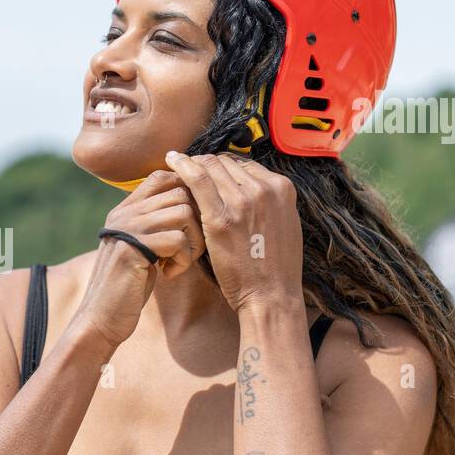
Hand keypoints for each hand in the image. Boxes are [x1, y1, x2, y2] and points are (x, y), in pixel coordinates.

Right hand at [71, 170, 206, 347]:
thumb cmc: (128, 285)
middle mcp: (124, 213)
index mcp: (125, 209)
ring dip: (192, 242)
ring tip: (179, 262)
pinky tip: (169, 274)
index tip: (190, 223)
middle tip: (187, 249)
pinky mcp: (132, 250)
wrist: (101, 317)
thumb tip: (188, 205)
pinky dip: (183, 260)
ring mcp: (126, 229)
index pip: (161, 177)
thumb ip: (155, 224)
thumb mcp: (141, 248)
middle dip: (196, 221)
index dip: (185, 193)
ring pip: (183, 213)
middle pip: (180, 193)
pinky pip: (177, 240)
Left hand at [163, 151, 302, 312]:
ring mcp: (243, 201)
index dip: (223, 166)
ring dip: (193, 165)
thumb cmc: (274, 267)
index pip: (244, 163)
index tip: (208, 171)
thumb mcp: (283, 224)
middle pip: (225, 162)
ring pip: (210, 166)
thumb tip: (249, 188)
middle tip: (188, 169)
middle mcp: (264, 189)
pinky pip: (198, 179)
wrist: (271, 295)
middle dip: (205, 164)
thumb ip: (269, 203)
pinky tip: (171, 160)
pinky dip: (182, 165)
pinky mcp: (221, 217)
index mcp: (282, 188)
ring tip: (176, 166)